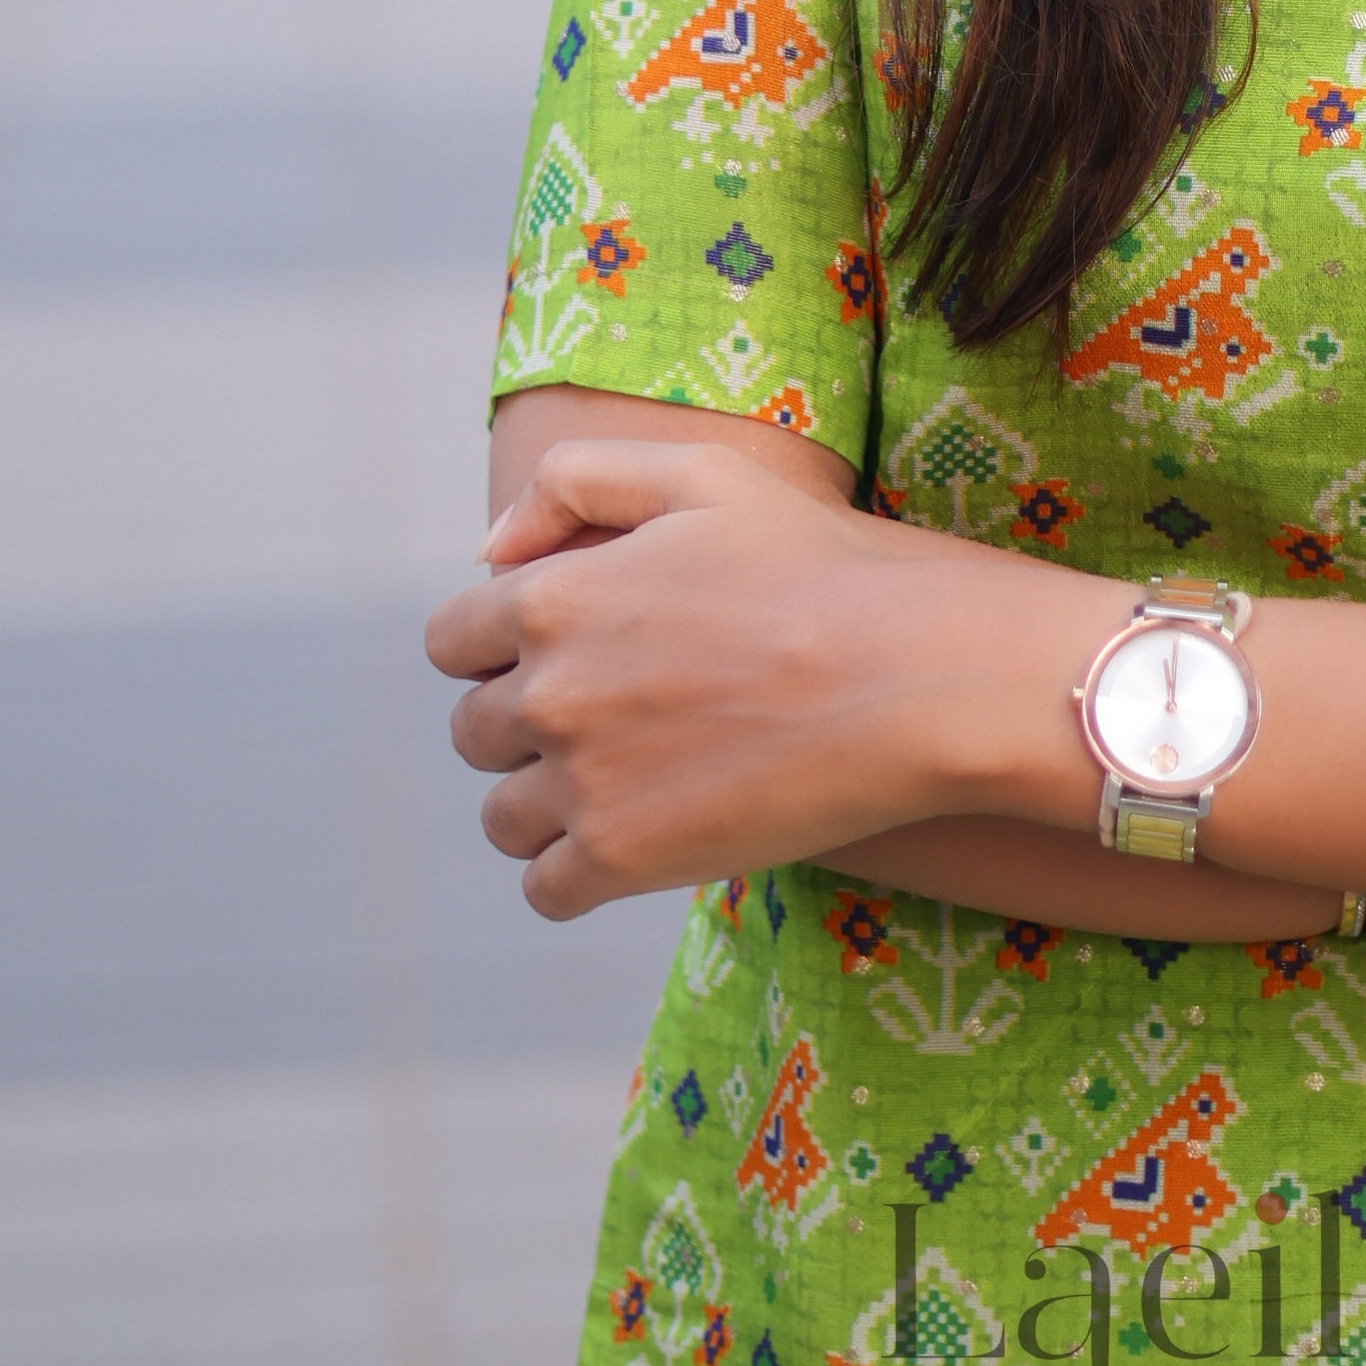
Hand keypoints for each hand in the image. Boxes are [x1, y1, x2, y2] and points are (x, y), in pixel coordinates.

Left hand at [424, 436, 1048, 921]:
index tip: (566, 654)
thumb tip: (488, 554)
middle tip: (614, 717)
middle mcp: (548, 692)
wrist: (913, 677)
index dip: (501, 646)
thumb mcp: (700, 476)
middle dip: (524, 724)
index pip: (452, 641)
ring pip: (503, 817)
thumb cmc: (820, 565)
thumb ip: (574, 483)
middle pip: (474, 730)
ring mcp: (582, 783)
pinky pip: (547, 889)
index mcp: (551, 597)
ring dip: (545, 804)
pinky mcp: (623, 860)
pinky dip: (577, 875)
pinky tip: (635, 842)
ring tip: (626, 783)